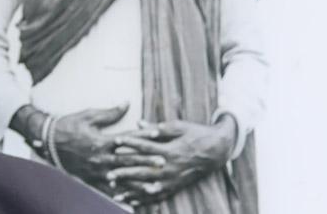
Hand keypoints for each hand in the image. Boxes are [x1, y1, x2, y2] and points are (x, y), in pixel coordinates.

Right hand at [51, 104, 164, 194]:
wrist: (47, 142)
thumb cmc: (68, 125)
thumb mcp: (88, 116)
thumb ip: (109, 113)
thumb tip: (127, 103)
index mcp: (101, 141)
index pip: (127, 138)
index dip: (143, 135)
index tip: (157, 134)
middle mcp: (101, 157)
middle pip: (129, 159)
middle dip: (147, 161)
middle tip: (163, 162)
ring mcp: (96, 170)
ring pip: (122, 177)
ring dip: (139, 181)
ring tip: (154, 184)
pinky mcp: (91, 178)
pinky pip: (109, 188)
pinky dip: (122, 193)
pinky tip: (133, 197)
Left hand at [105, 117, 236, 206]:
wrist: (218, 150)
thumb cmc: (197, 134)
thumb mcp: (179, 127)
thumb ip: (158, 128)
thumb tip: (138, 124)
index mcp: (171, 150)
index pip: (147, 147)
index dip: (131, 143)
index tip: (115, 141)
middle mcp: (172, 168)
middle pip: (145, 171)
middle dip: (126, 173)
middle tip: (109, 174)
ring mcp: (174, 180)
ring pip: (149, 187)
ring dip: (131, 190)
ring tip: (114, 191)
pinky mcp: (176, 187)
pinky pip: (158, 196)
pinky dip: (143, 200)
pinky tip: (130, 202)